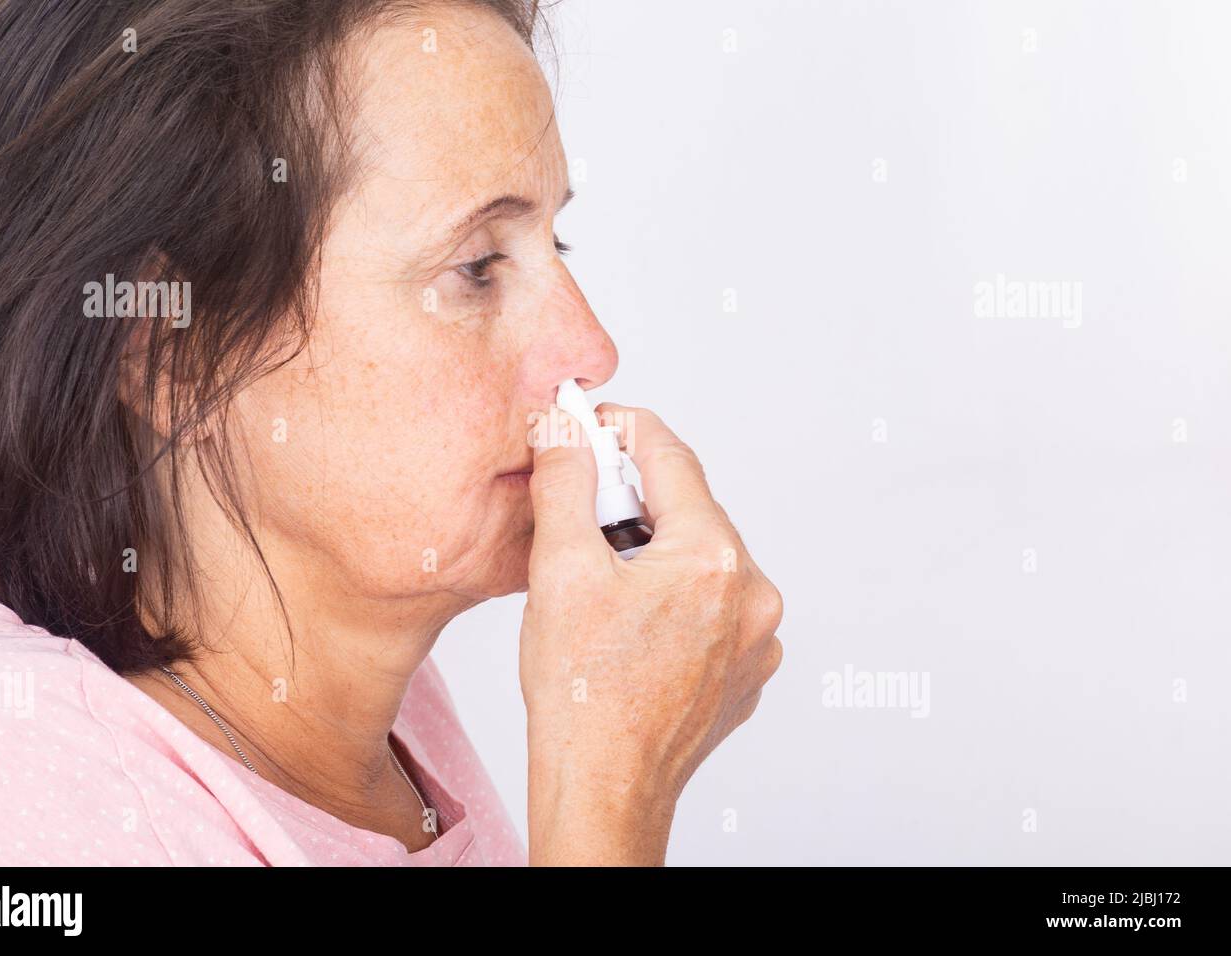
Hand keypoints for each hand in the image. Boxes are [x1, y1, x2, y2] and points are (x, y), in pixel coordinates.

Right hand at [519, 403, 783, 864]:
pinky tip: (630, 618)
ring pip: (702, 557)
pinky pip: (714, 604)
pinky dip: (674, 593)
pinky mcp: (747, 668)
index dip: (623, 429)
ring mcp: (757, 637)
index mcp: (713, 559)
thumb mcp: (561, 571)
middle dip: (633, 495)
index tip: (590, 423)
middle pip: (690, 508)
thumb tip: (567, 430)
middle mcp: (753, 594)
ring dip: (654, 547)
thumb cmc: (583, 698)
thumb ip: (567, 483)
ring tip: (601, 575)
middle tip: (580, 503)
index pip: (671, 457)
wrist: (604, 792)